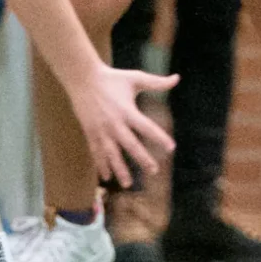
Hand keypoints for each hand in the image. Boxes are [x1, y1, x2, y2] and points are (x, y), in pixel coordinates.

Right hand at [66, 63, 177, 187]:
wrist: (82, 78)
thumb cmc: (112, 77)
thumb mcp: (135, 78)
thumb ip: (157, 82)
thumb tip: (177, 78)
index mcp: (127, 110)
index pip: (146, 127)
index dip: (159, 137)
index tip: (171, 148)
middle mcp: (114, 123)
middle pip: (130, 145)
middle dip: (142, 159)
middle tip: (154, 171)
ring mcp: (101, 130)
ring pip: (111, 153)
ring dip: (119, 169)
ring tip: (127, 184)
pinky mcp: (90, 132)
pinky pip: (96, 152)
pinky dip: (101, 165)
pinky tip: (106, 177)